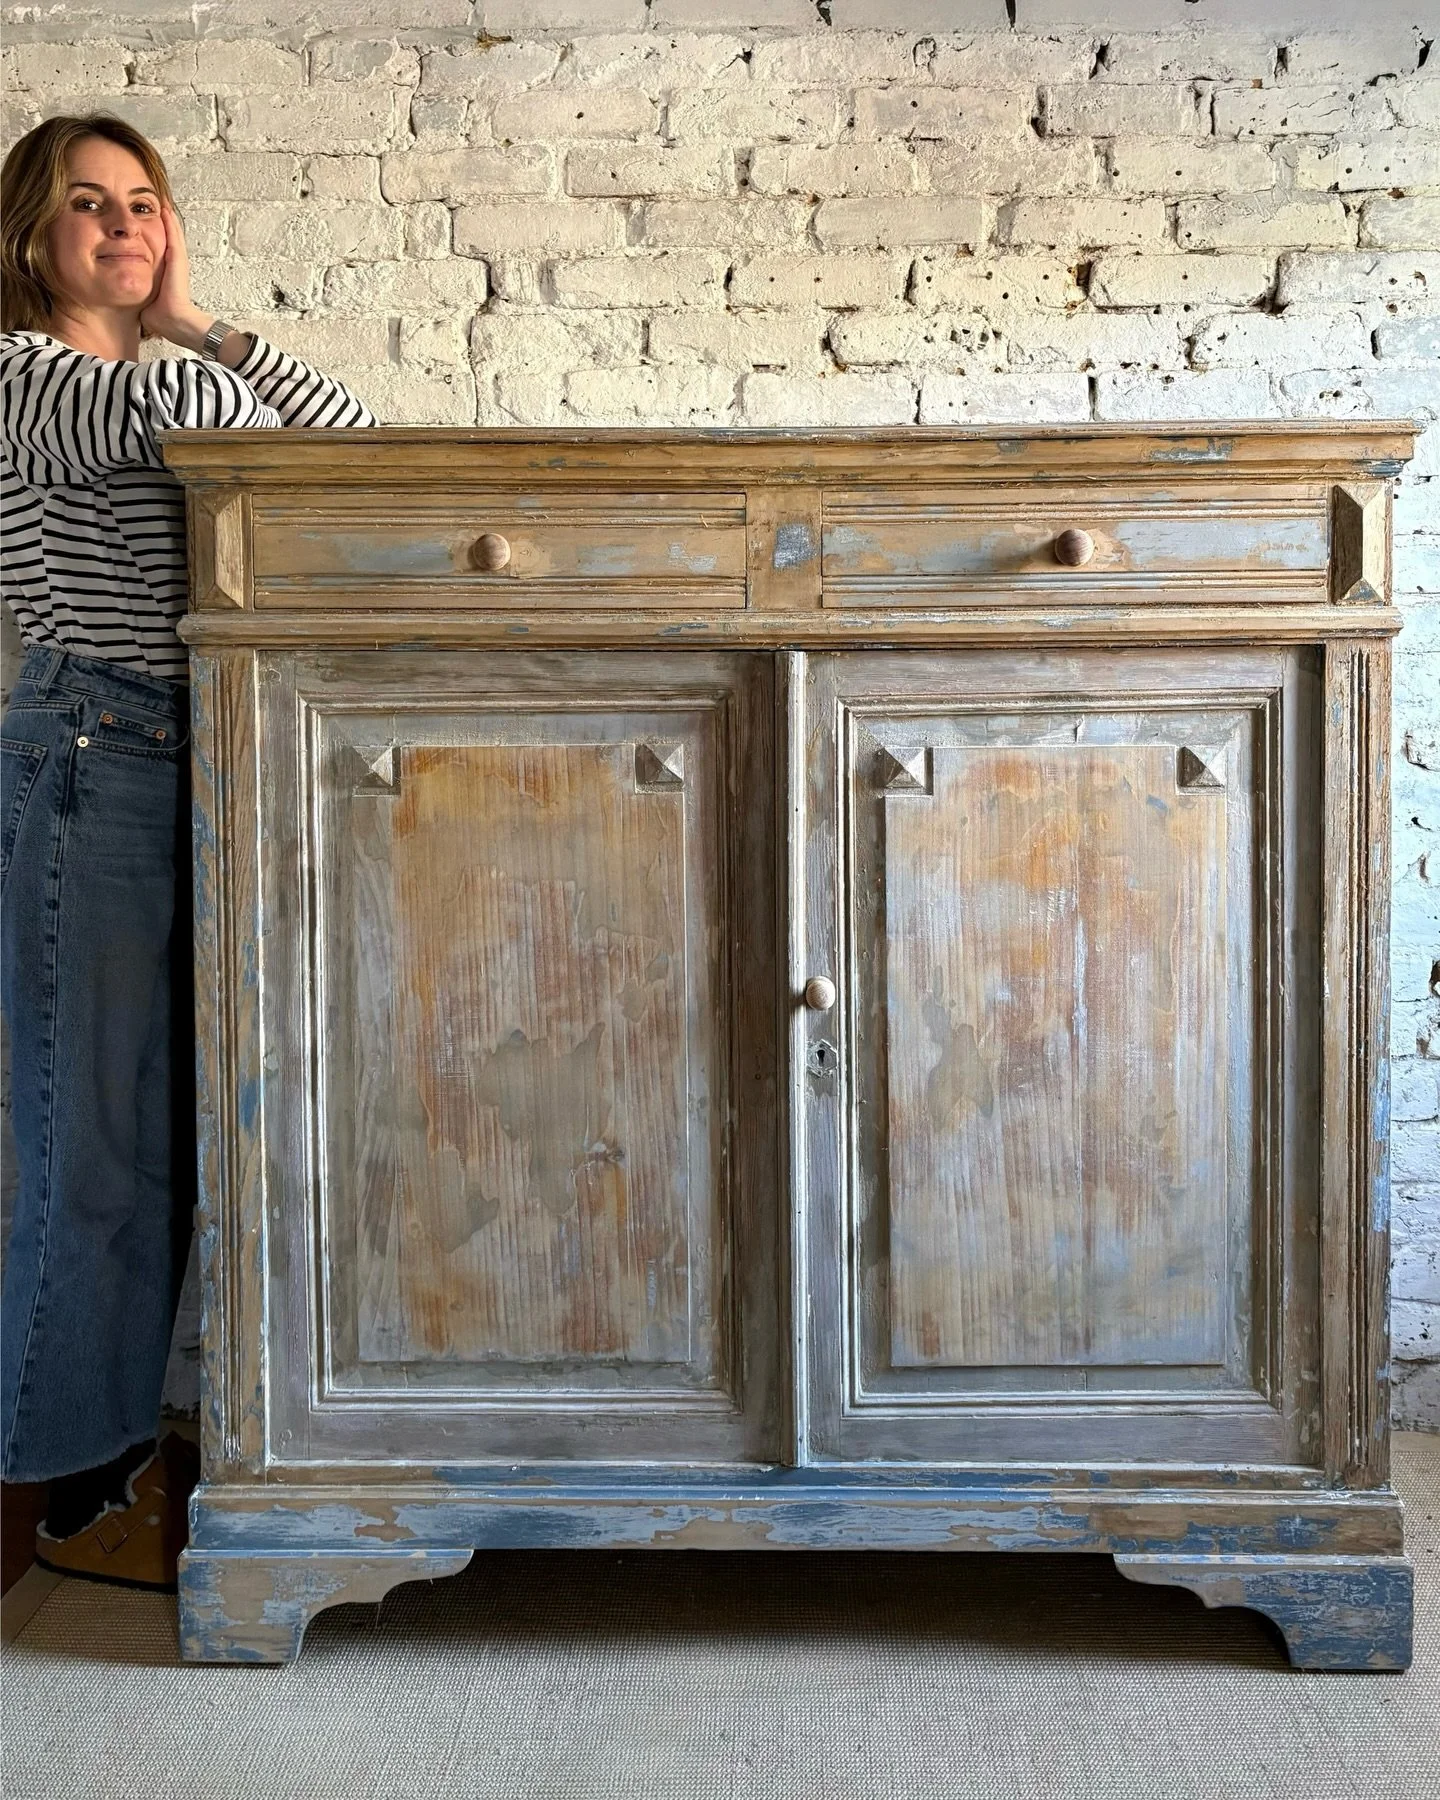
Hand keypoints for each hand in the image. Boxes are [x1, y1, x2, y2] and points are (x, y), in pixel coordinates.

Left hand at [139, 204, 208, 351]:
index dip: (149, 235)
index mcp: (163, 272)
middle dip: (158, 221)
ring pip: (171, 232)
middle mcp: (172, 264)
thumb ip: (132, 289)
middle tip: (152, 203)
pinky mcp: (178, 259)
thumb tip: (117, 291)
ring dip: (166, 216)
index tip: (141, 222)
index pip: (156, 248)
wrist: (175, 322)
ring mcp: (177, 260)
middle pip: (165, 236)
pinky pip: (173, 235)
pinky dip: (170, 222)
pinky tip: (164, 208)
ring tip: (159, 200)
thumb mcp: (141, 297)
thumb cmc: (160, 317)